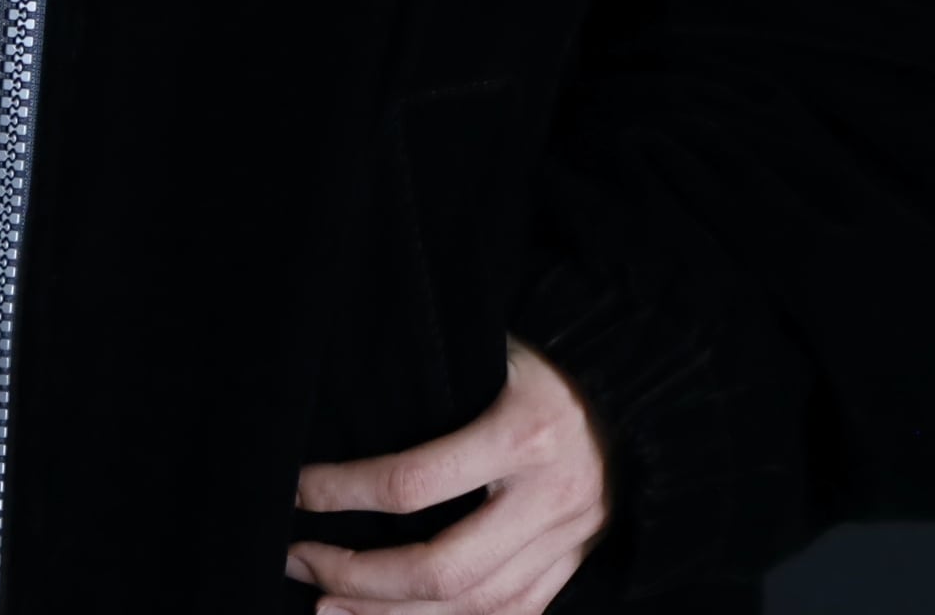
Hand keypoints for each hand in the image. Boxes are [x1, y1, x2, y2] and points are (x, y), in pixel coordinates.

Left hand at [285, 332, 613, 613]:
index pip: (412, 482)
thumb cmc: (544, 356)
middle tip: (297, 562)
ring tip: (327, 608)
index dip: (342, 493)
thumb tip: (342, 393)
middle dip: (359, 576)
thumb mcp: (493, 346)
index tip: (295, 490)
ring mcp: (565, 542)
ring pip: (474, 608)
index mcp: (521, 433)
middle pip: (442, 568)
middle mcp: (546, 498)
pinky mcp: (572, 566)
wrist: (639, 389)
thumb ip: (434, 375)